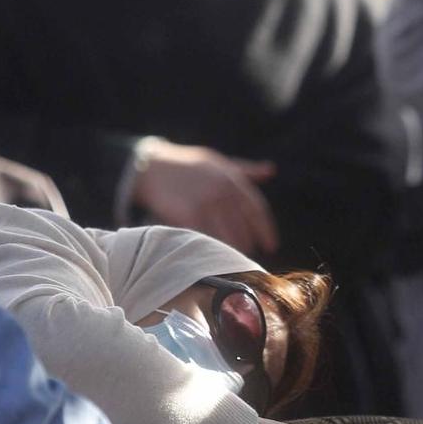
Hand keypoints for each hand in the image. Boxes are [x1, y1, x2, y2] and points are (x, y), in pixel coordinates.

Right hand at [132, 140, 278, 255]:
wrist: (151, 167)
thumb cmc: (188, 165)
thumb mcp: (218, 161)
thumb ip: (246, 169)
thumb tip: (270, 170)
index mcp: (232, 180)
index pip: (257, 211)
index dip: (265, 231)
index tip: (270, 247)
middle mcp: (222, 192)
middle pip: (243, 229)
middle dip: (247, 245)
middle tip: (248, 258)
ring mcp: (205, 204)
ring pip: (226, 237)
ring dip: (231, 252)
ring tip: (232, 261)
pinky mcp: (187, 216)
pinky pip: (205, 239)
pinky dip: (211, 249)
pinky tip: (212, 257)